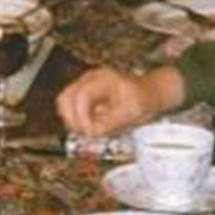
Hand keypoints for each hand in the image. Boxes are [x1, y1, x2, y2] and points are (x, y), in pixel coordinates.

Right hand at [55, 65, 181, 136]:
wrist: (149, 92)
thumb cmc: (144, 99)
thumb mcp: (132, 113)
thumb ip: (110, 123)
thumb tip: (91, 132)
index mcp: (103, 80)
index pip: (81, 96)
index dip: (82, 118)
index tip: (91, 132)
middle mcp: (89, 79)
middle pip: (65, 99)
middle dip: (73, 120)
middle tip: (87, 134)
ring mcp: (84, 85)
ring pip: (64, 104)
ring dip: (73, 121)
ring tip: (90, 131)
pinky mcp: (83, 94)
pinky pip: (70, 108)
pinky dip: (77, 120)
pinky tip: (92, 125)